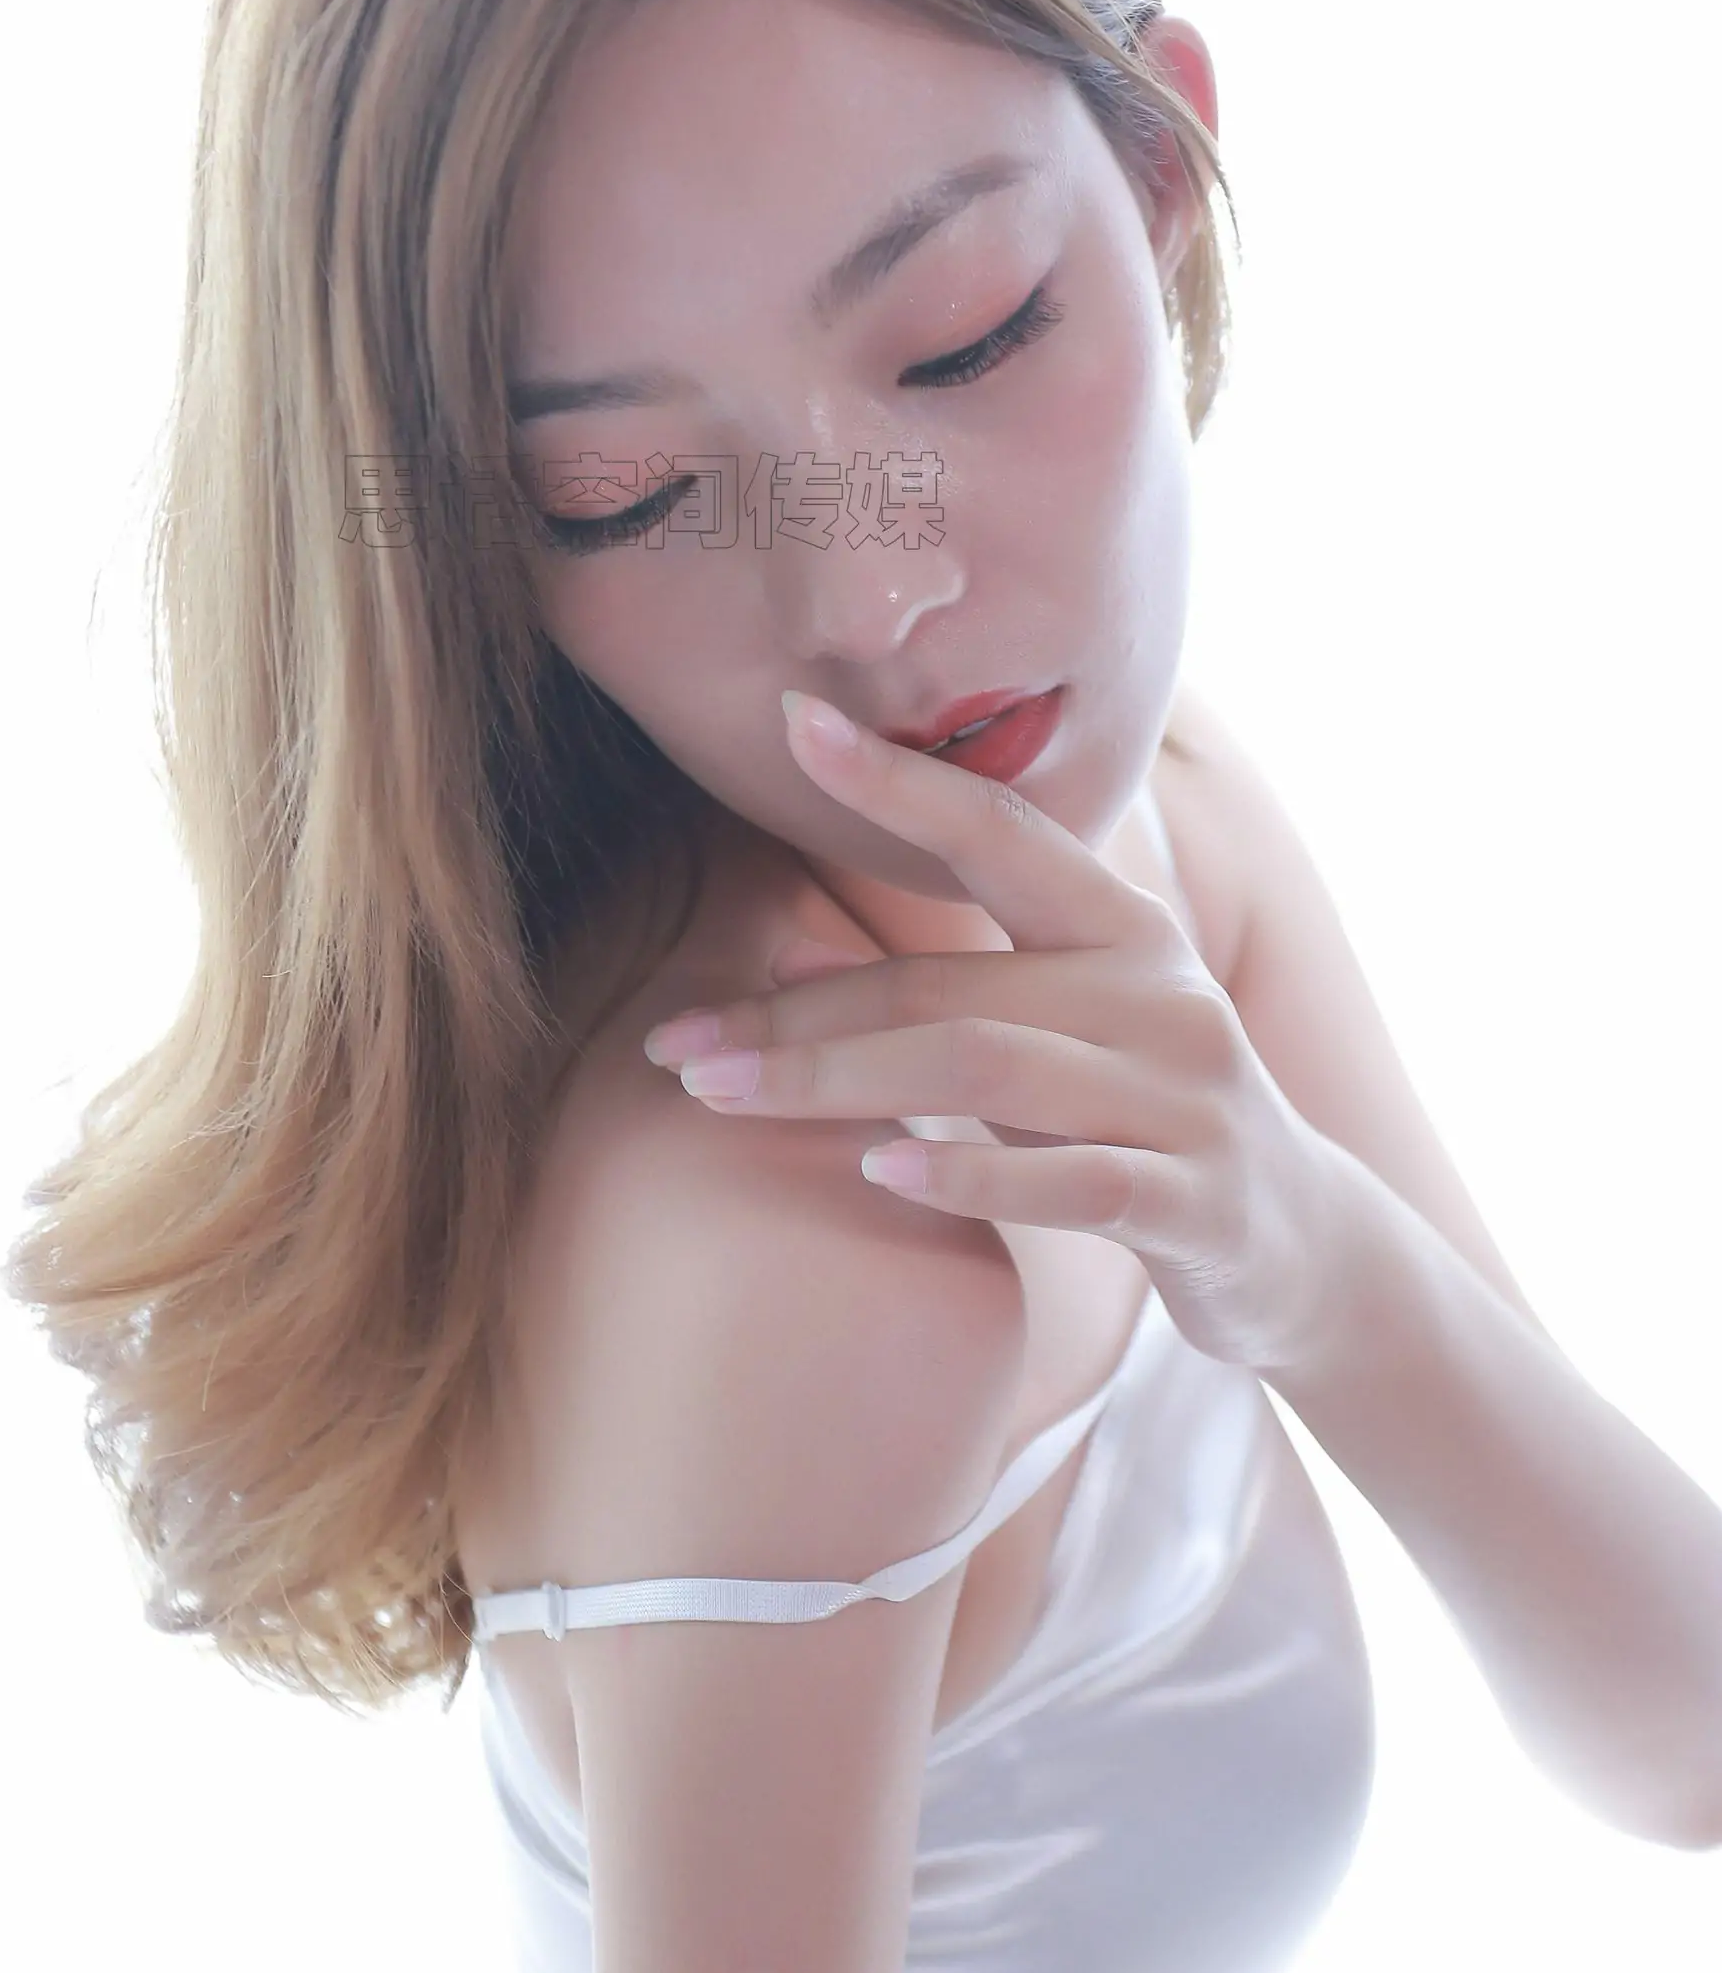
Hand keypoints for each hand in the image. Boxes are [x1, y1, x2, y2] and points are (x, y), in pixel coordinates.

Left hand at [640, 690, 1358, 1377]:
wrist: (1301, 1251)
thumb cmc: (1139, 1124)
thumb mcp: (1057, 1038)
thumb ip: (951, 988)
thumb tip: (786, 943)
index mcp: (1122, 928)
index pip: (1001, 833)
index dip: (897, 778)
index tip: (793, 720)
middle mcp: (1159, 991)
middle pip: (949, 984)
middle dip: (796, 1012)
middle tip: (671, 1044)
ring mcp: (1185, 1095)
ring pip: (991, 1068)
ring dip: (839, 1081)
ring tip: (723, 1097)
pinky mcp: (1196, 1199)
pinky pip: (1073, 1180)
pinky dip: (971, 1171)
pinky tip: (881, 1170)